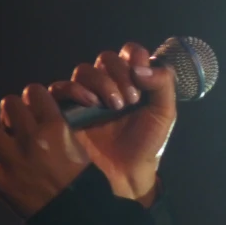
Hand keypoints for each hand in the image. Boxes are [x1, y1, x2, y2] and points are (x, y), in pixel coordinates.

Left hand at [0, 84, 90, 217]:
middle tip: (15, 122)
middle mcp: (32, 139)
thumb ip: (62, 129)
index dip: (31, 96)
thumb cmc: (84, 183)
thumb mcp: (82, 148)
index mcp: (56, 128)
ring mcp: (12, 160)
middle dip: (10, 110)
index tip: (33, 105)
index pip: (34, 92)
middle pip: (8, 103)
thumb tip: (47, 116)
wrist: (77, 215)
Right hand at [48, 42, 176, 206]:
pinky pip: (60, 88)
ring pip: (83, 70)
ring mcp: (87, 96)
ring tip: (114, 106)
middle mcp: (108, 84)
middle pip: (105, 58)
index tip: (142, 79)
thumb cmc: (147, 143)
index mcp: (132, 81)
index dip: (134, 58)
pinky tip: (92, 104)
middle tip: (130, 99)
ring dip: (100, 82)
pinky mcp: (68, 110)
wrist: (129, 172)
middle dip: (118, 74)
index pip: (130, 52)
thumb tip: (140, 67)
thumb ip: (163, 84)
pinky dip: (75, 90)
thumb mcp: (164, 113)